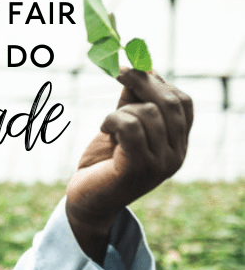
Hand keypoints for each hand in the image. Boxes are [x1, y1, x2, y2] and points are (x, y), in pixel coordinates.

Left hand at [65, 69, 192, 261]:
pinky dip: (114, 120)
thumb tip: (141, 68)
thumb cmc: (103, 164)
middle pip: (170, 103)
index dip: (159, 81)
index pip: (183, 104)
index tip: (134, 67)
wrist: (86, 202)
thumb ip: (132, 102)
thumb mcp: (121, 127)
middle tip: (117, 71)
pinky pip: (131, 128)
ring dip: (121, 110)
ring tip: (108, 126)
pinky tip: (104, 129)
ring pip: (148, 113)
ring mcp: (160, 164)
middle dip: (143, 82)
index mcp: (177, 145)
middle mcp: (176, 156)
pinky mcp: (138, 169)